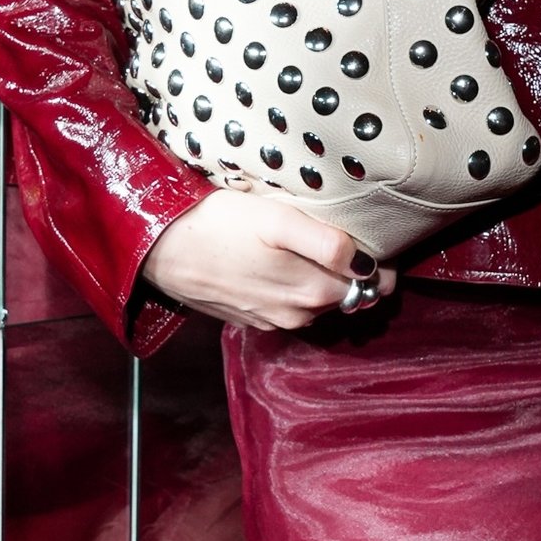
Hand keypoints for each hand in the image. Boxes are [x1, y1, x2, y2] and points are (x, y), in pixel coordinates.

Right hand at [142, 190, 391, 331]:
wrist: (158, 248)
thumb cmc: (217, 225)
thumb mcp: (277, 220)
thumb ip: (327, 243)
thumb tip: (366, 263)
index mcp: (313, 292)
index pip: (371, 285)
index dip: (382, 264)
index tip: (381, 241)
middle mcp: (299, 315)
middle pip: (347, 296)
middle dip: (358, 274)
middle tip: (354, 238)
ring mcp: (274, 320)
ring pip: (318, 302)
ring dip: (325, 280)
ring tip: (316, 247)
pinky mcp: (252, 318)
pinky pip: (290, 306)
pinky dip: (296, 287)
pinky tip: (282, 263)